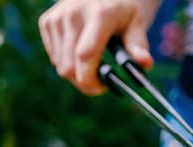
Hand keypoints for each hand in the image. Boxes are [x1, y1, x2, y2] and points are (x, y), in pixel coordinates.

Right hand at [39, 0, 157, 95]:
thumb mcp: (137, 25)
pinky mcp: (47, 22)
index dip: (90, 79)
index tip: (102, 88)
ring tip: (92, 65)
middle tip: (99, 83)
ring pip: (60, 66)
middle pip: (69, 66)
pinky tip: (79, 52)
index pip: (86, 54)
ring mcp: (57, 17)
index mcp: (99, 15)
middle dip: (84, 82)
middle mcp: (73, 14)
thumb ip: (139, 46)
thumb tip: (146, 64)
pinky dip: (67, 63)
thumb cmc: (124, 11)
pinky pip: (54, 58)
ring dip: (76, 74)